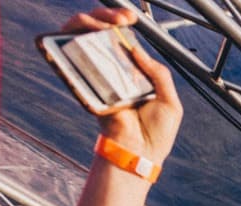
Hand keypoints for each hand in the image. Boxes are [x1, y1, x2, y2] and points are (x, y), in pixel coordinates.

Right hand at [62, 9, 182, 161]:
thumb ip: (159, 73)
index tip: (130, 18)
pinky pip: (72, 62)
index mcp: (136, 73)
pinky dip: (71, 43)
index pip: (123, 39)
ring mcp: (99, 78)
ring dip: (86, 23)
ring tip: (101, 24)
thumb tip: (137, 49)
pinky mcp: (86, 88)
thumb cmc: (156, 134)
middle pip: (101, 33)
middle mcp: (115, 72)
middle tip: (118, 19)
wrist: (140, 153)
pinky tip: (83, 35)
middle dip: (104, 16)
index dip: (122, 23)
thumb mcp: (169, 100)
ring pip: (82, 40)